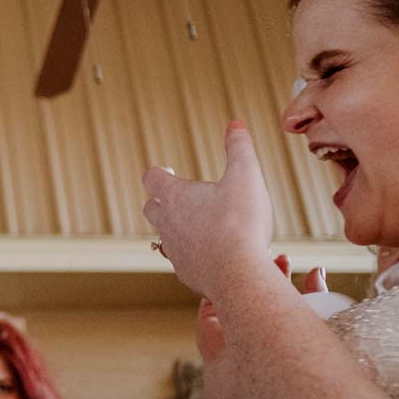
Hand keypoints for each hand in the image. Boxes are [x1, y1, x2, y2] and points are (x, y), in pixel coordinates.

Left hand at [144, 121, 275, 297]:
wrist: (239, 274)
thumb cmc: (241, 223)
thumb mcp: (246, 176)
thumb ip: (239, 148)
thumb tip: (236, 124)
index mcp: (175, 196)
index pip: (152, 177)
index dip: (159, 172)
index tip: (169, 171)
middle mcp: (167, 223)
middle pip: (152, 207)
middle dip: (162, 201)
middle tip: (181, 198)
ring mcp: (174, 250)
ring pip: (165, 236)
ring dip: (178, 229)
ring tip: (200, 227)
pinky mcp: (185, 272)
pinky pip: (182, 260)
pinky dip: (193, 254)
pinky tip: (211, 254)